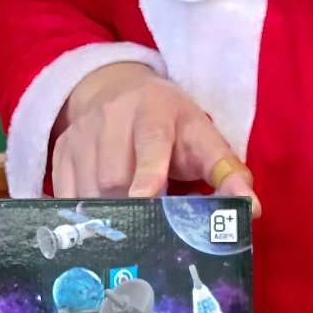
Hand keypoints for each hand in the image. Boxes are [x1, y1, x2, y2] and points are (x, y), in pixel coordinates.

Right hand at [53, 64, 256, 207]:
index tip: (147, 197)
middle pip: (114, 177)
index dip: (149, 170)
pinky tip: (101, 216)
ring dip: (110, 214)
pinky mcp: (60, 151)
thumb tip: (253, 210)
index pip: (150, 141)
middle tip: (150, 221)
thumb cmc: (170, 123)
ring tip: (129, 216)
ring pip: (88, 191)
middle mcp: (111, 117)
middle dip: (133, 207)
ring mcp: (80, 134)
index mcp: (154, 110)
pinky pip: (65, 195)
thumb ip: (227, 172)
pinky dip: (85, 214)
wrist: (116, 90)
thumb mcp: (202, 137)